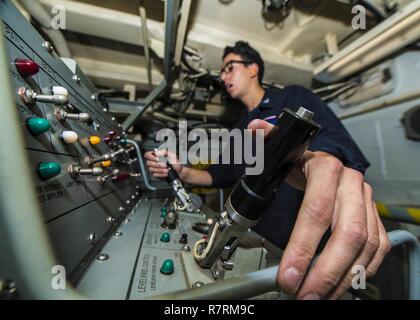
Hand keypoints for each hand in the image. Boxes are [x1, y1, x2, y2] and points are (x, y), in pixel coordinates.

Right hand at [144, 149, 182, 178]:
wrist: (179, 171)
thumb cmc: (176, 163)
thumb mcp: (172, 155)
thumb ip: (164, 152)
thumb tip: (157, 153)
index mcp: (157, 155)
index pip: (147, 154)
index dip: (150, 157)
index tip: (157, 159)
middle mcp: (154, 161)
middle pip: (148, 163)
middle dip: (158, 164)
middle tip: (165, 165)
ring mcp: (154, 168)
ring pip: (151, 169)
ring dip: (160, 170)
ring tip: (167, 169)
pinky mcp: (156, 174)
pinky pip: (154, 175)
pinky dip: (161, 174)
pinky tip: (166, 173)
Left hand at [248, 119, 390, 299]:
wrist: (324, 161)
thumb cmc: (299, 160)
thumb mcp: (280, 150)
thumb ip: (266, 142)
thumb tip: (255, 131)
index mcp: (326, 169)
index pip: (317, 210)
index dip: (303, 246)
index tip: (288, 274)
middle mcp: (351, 185)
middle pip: (348, 233)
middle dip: (326, 271)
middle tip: (304, 294)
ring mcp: (366, 202)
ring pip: (365, 245)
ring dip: (343, 277)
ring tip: (318, 296)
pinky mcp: (373, 217)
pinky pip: (376, 248)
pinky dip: (360, 271)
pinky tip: (341, 285)